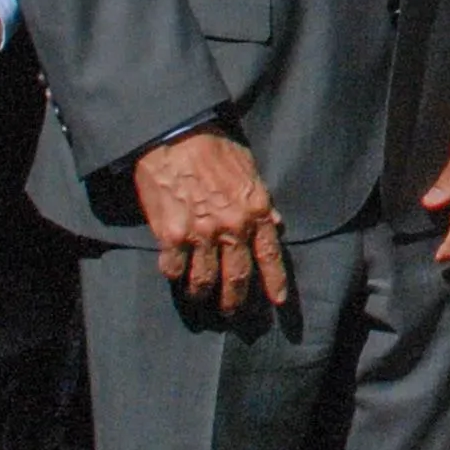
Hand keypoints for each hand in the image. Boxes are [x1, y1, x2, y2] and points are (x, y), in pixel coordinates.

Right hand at [133, 129, 287, 314]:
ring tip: (200, 295)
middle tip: (233, 313)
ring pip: (204, 280)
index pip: (270, 254)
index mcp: (255, 209)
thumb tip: (276, 222)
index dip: (275, 281)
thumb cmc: (214, 148)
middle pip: (237, 276)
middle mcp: (232, 227)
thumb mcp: (248, 169)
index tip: (277, 301)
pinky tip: (175, 272)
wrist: (176, 136)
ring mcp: (201, 234)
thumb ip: (261, 200)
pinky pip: (173, 269)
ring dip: (202, 292)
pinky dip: (174, 274)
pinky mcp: (172, 236)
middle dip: (236, 301)